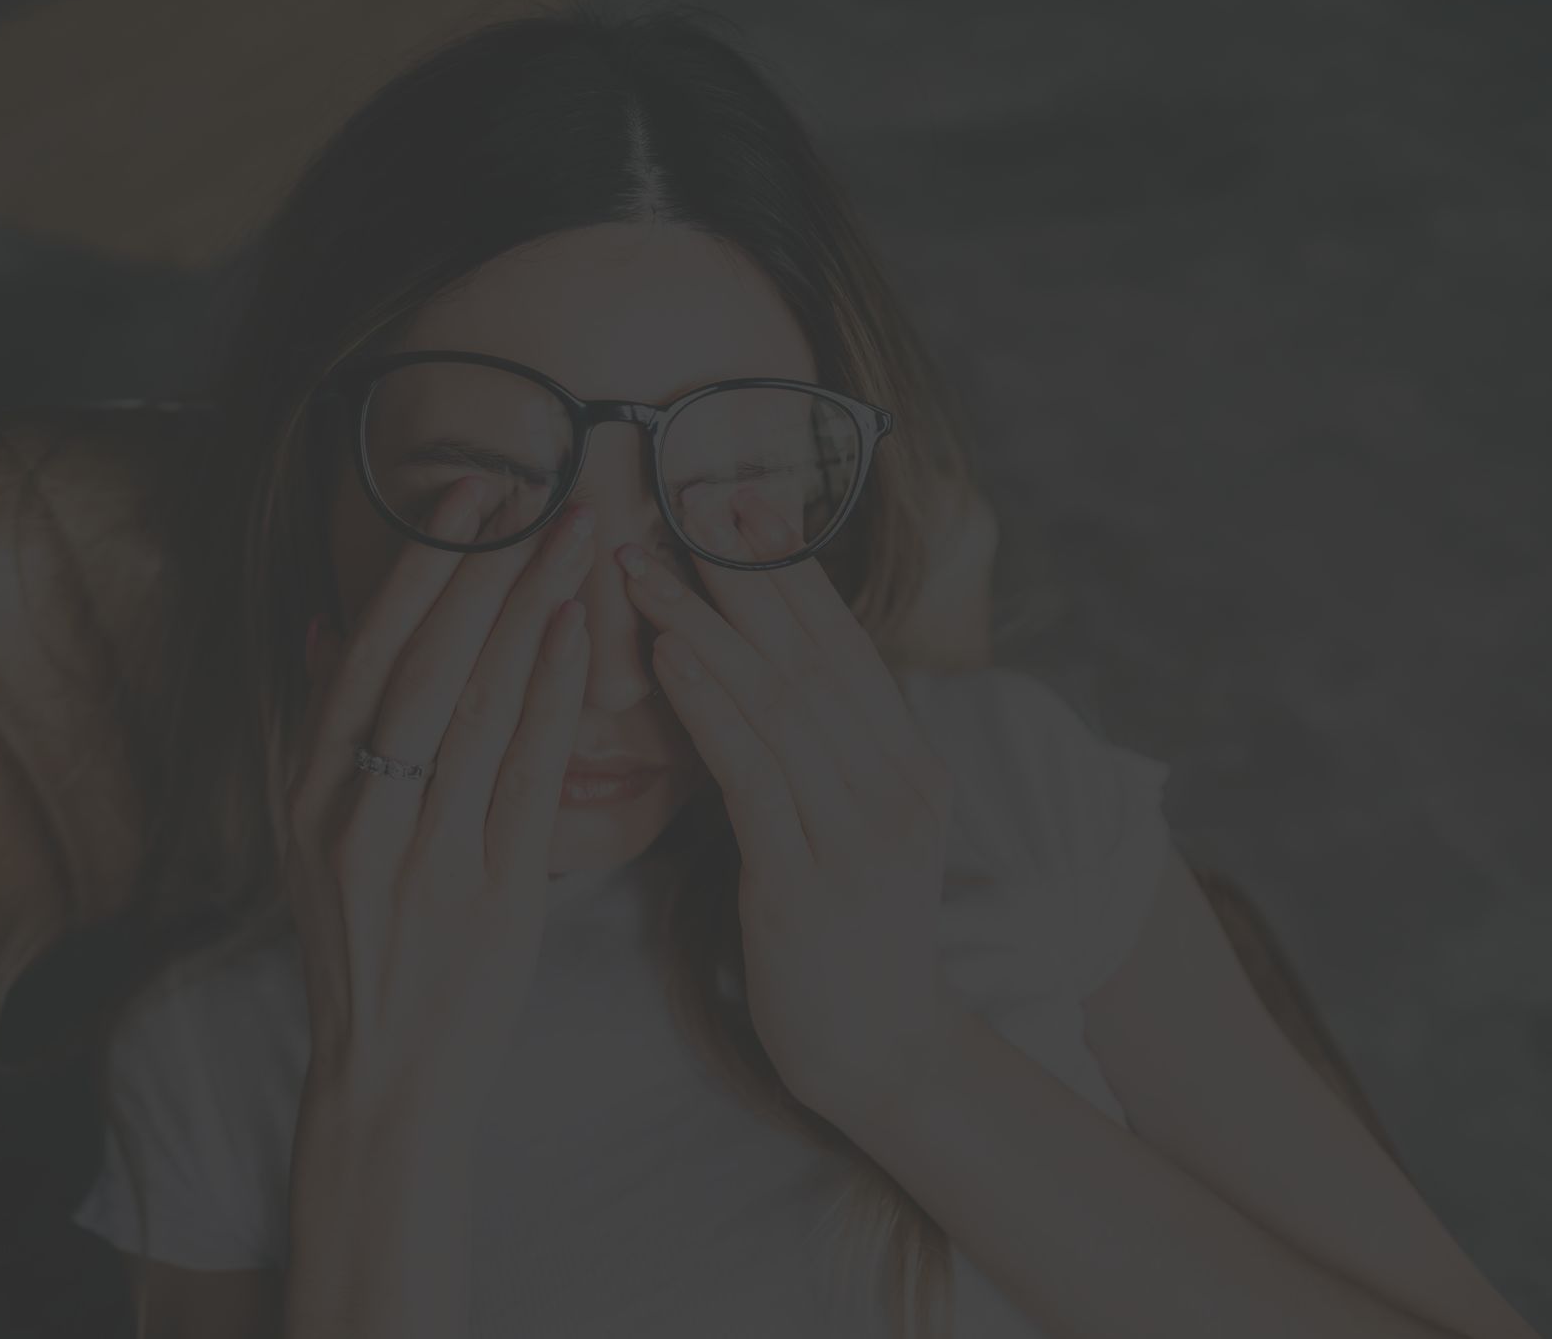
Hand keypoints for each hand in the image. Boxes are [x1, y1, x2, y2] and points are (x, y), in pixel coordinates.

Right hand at [284, 478, 593, 1124]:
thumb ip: (320, 729)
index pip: (366, 650)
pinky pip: (524, 774)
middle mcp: (356, 813)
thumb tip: (324, 622)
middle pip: (425, 661)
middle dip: (484, 565)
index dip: (418, 564)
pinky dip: (549, 695)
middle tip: (539, 489)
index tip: (465, 492)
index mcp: (310, 791)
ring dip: (529, 607)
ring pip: (477, 704)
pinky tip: (577, 632)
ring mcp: (422, 853)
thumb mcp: (312, 836)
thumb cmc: (362, 945)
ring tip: (574, 537)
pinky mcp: (491, 893)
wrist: (385, 1076)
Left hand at [617, 485, 958, 1126]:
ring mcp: (860, 837)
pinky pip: (753, 777)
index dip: (789, 568)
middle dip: (744, 571)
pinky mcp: (809, 887)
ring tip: (643, 567)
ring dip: (704, 625)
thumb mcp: (849, 827)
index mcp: (908, 765)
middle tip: (683, 497)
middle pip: (812, 654)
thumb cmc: (844, 934)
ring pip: (778, 704)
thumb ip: (821, 749)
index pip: (844, 644)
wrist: (878, 1053)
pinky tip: (665, 659)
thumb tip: (757, 659)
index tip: (735, 498)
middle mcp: (897, 788)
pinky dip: (709, 708)